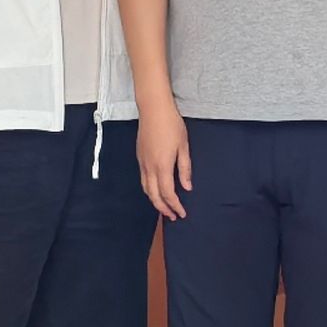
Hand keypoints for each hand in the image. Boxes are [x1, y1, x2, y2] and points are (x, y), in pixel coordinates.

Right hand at [138, 109, 192, 223]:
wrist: (153, 109)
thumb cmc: (172, 125)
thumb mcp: (184, 146)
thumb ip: (185, 169)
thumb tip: (187, 187)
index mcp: (162, 166)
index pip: (168, 193)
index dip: (175, 206)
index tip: (182, 213)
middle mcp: (149, 167)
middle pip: (154, 196)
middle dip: (163, 208)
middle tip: (173, 216)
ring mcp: (142, 163)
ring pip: (146, 189)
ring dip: (155, 201)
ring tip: (165, 207)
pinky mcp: (139, 157)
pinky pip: (143, 180)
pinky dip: (149, 190)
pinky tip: (156, 190)